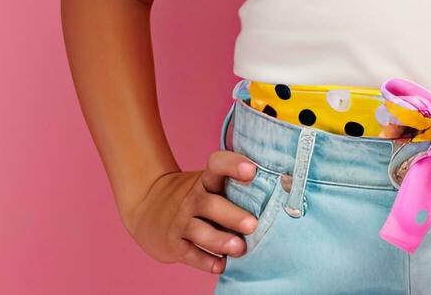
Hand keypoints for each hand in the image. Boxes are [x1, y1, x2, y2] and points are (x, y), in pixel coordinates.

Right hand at [121, 150, 264, 274]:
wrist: (146, 207)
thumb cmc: (194, 198)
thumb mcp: (207, 185)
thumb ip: (235, 188)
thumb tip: (283, 197)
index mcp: (205, 180)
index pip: (217, 165)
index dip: (233, 165)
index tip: (251, 170)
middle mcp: (192, 199)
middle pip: (211, 203)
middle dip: (232, 215)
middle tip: (252, 224)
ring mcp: (181, 221)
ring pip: (200, 231)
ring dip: (220, 241)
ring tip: (239, 249)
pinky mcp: (174, 243)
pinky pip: (190, 254)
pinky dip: (205, 261)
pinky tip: (220, 265)